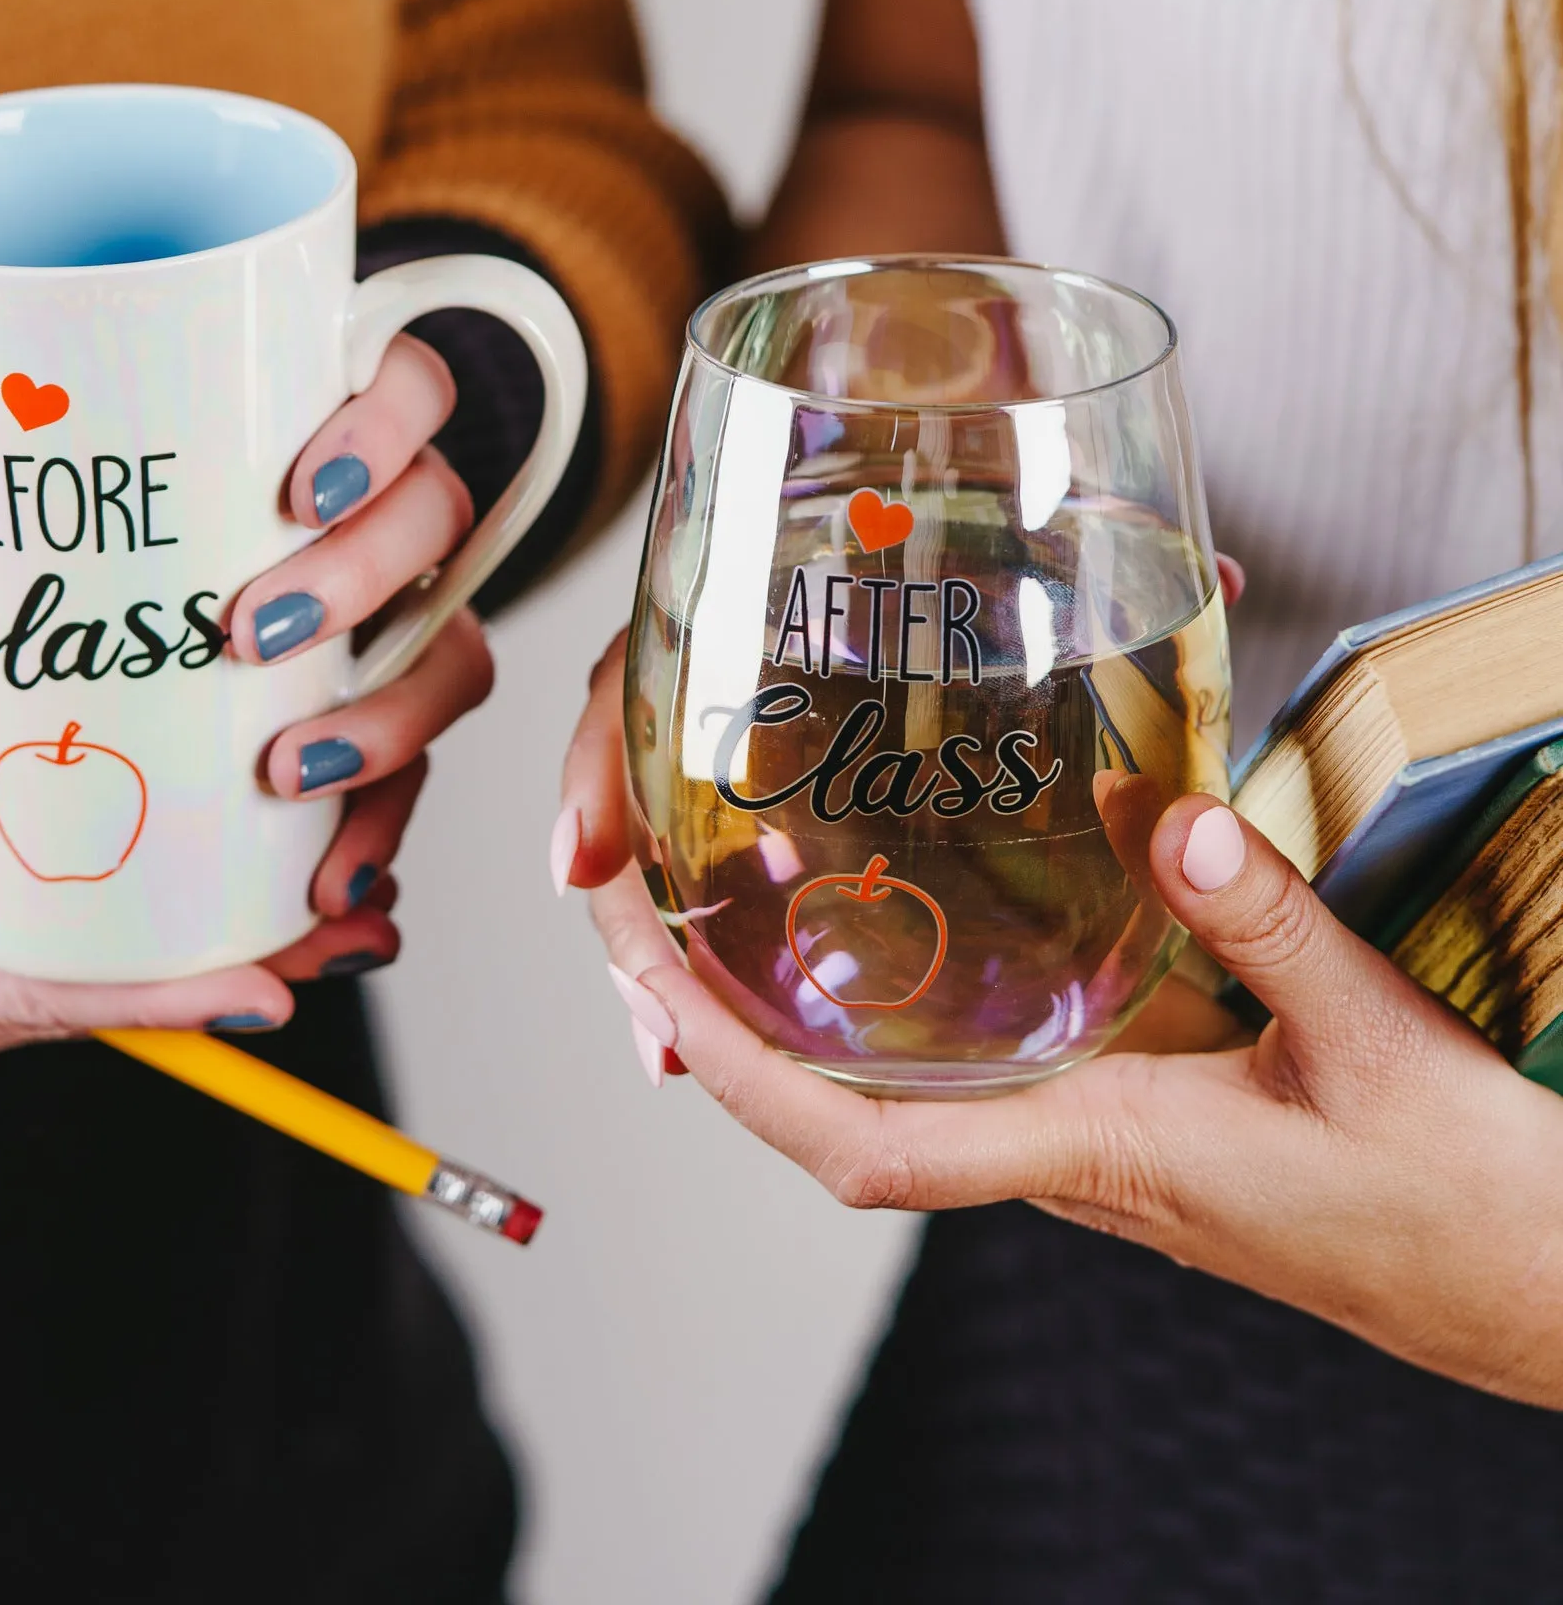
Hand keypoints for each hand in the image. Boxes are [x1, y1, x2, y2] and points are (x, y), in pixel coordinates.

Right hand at [0, 334, 492, 1090]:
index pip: (10, 994)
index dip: (137, 995)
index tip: (259, 988)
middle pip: (90, 1004)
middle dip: (224, 974)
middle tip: (355, 925)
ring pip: (111, 987)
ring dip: (234, 954)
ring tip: (364, 910)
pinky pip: (100, 956)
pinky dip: (187, 929)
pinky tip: (294, 888)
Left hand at [556, 623, 1562, 1410]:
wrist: (1549, 1295)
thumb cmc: (1470, 1215)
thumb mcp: (1378, 1050)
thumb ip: (1271, 927)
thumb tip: (1162, 817)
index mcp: (1103, 1159)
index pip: (866, 1151)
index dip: (746, 1081)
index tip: (657, 997)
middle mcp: (1071, 1164)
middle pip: (843, 1119)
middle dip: (724, 1027)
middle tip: (642, 908)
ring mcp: (1098, 1150)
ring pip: (903, 1097)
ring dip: (798, 1022)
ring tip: (727, 904)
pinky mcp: (1142, 1123)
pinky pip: (987, 1073)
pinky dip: (910, 1019)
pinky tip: (904, 938)